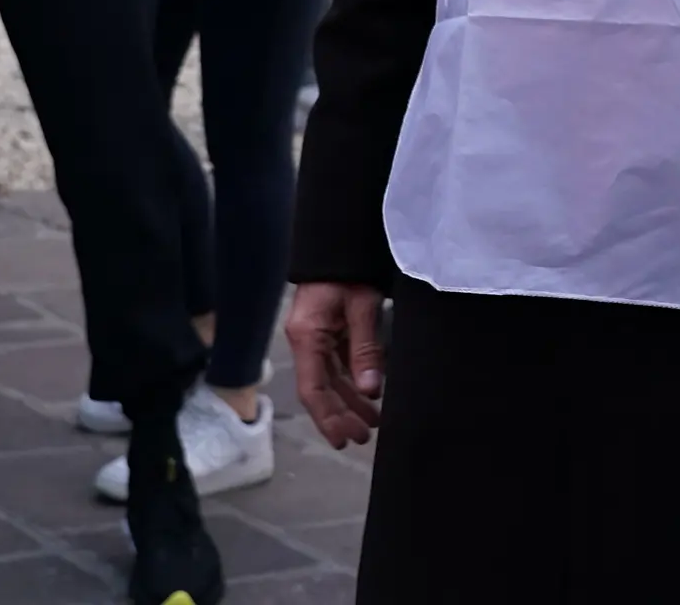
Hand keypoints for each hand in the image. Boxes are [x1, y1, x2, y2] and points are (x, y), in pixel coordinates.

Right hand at [285, 280, 386, 447]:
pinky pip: (338, 363)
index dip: (328, 418)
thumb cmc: (348, 268)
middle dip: (341, 415)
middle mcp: (306, 341)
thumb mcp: (361, 306)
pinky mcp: (328, 330)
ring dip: (350, 401)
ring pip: (331, 378)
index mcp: (306, 337)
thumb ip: (365, 348)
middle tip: (365, 437)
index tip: (344, 439)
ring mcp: (316, 336)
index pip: (313, 389)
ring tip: (373, 422)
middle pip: (321, 388)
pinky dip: (353, 380)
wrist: (340, 239)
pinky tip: (370, 395)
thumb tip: (371, 390)